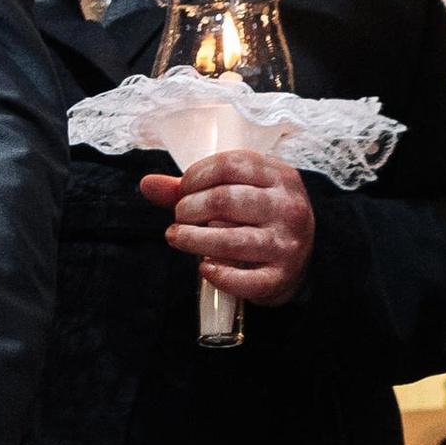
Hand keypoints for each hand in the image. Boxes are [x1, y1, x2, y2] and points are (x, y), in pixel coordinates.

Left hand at [136, 147, 312, 304]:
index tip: (182, 190)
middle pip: (224, 200)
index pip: (230, 165)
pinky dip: (216, 274)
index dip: (195, 176)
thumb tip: (148, 184)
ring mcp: (286, 243)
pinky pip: (242, 279)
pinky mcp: (279, 277)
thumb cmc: (258, 221)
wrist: (297, 264)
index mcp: (280, 177)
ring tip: (177, 237)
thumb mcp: (238, 194)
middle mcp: (287, 208)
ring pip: (229, 240)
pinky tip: (204, 268)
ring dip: (191, 240)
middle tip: (179, 217)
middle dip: (188, 208)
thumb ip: (192, 189)